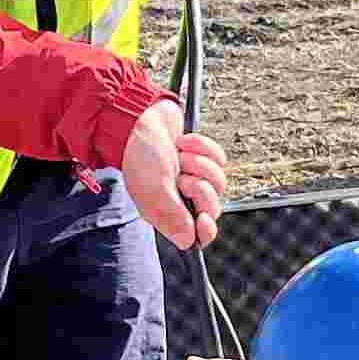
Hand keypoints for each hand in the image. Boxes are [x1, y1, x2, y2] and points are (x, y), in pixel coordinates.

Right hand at [116, 98, 226, 251]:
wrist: (139, 116)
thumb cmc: (140, 152)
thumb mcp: (154, 188)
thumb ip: (173, 216)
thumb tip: (188, 242)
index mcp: (166, 212)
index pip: (196, 235)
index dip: (205, 230)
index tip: (202, 218)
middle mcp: (180, 198)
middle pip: (212, 208)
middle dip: (201, 189)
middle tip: (183, 177)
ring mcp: (191, 176)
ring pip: (219, 181)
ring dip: (200, 164)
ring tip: (180, 156)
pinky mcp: (200, 156)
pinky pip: (219, 158)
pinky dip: (202, 147)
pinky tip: (183, 143)